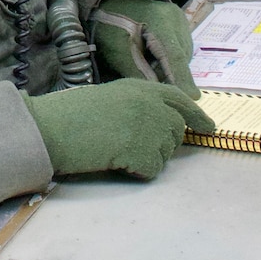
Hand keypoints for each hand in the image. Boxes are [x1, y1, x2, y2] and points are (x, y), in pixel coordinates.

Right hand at [26, 78, 214, 178]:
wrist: (52, 128)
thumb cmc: (70, 115)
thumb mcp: (109, 98)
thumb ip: (137, 105)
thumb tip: (160, 125)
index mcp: (141, 88)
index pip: (179, 100)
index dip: (197, 115)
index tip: (209, 128)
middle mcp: (150, 104)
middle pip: (175, 131)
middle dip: (162, 144)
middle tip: (134, 148)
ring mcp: (148, 127)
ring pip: (165, 154)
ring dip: (146, 158)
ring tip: (116, 151)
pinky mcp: (142, 150)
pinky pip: (151, 170)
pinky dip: (136, 171)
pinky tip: (115, 161)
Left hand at [90, 0, 199, 93]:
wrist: (110, 1)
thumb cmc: (110, 26)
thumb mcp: (119, 52)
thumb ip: (139, 73)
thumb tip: (159, 94)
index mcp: (161, 22)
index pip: (175, 56)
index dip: (183, 80)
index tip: (193, 98)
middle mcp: (176, 19)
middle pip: (181, 57)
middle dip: (173, 77)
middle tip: (160, 92)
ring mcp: (180, 19)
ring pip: (182, 54)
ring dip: (170, 68)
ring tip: (149, 69)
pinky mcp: (179, 23)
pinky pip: (179, 48)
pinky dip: (169, 59)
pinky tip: (153, 59)